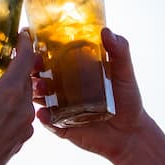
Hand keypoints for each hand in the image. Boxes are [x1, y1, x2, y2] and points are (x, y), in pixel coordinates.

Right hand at [0, 30, 35, 164]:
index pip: (27, 58)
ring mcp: (24, 127)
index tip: (22, 34)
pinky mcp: (19, 142)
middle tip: (6, 56)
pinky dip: (11, 109)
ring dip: (15, 89)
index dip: (25, 43)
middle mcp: (23, 107)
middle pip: (27, 78)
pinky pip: (20, 118)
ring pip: (24, 99)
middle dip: (19, 64)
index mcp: (10, 91)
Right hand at [33, 28, 149, 163]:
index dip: (40, 50)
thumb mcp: (124, 72)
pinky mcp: (63, 126)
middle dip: (33, 70)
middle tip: (35, 66)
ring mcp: (61, 108)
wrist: (131, 133)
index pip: (52, 57)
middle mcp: (64, 88)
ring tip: (39, 88)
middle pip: (40, 76)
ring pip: (40, 98)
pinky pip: (49, 122)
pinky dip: (44, 117)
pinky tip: (44, 113)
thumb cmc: (127, 100)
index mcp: (74, 72)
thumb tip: (106, 31)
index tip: (33, 42)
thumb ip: (119, 51)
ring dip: (35, 92)